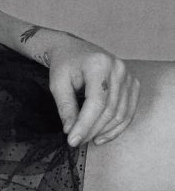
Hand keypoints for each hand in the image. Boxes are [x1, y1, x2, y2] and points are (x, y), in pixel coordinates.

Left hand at [42, 32, 139, 147]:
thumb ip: (65, 107)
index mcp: (99, 64)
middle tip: (76, 141)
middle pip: (110, 109)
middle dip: (92, 130)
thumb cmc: (64, 64)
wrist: (73, 49)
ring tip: (87, 139)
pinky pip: (128, 111)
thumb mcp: (57, 83)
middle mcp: (118, 69)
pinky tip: (101, 136)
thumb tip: (71, 131)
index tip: (72, 140)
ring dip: (104, 131)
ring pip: (121, 113)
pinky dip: (116, 127)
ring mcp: (129, 76)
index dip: (85, 124)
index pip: (96, 102)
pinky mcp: (132, 84)